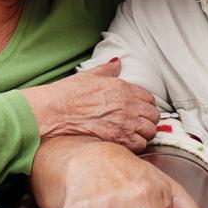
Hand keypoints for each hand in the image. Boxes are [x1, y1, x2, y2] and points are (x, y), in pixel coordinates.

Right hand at [22, 58, 159, 152]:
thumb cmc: (68, 94)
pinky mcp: (119, 140)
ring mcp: (125, 123)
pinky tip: (127, 143)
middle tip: (138, 123)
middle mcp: (128, 105)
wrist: (54, 112)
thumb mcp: (89, 76)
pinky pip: (140, 145)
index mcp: (123, 88)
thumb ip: (107, 70)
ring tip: (134, 134)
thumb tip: (117, 62)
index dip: (145, 104)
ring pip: (150, 131)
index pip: (149, 98)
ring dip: (144, 133)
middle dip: (148, 119)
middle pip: (154, 115)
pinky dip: (137, 145)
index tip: (140, 109)